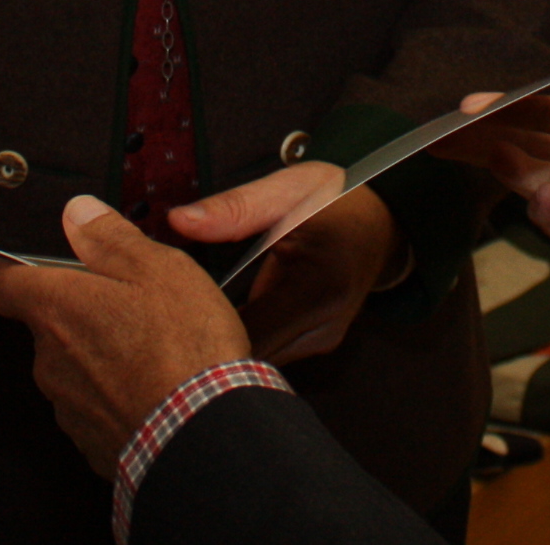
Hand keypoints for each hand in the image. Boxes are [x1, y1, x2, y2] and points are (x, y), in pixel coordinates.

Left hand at [0, 195, 257, 470]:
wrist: (203, 434)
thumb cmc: (183, 347)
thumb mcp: (158, 269)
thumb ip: (110, 238)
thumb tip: (77, 213)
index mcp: (56, 307)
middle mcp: (48, 357)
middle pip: (48, 323)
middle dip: (77, 313)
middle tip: (128, 308)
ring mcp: (66, 403)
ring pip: (73, 364)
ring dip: (100, 354)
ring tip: (155, 352)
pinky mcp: (89, 440)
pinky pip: (94, 403)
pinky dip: (115, 392)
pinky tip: (154, 388)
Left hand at [170, 164, 399, 365]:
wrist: (384, 216)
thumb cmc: (337, 197)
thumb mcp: (287, 190)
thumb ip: (235, 208)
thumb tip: (179, 221)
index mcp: (319, 288)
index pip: (246, 331)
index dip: (201, 325)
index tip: (166, 307)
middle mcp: (325, 326)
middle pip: (248, 354)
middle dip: (206, 336)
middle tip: (165, 313)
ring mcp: (323, 340)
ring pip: (256, 358)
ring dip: (223, 338)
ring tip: (188, 313)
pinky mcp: (317, 343)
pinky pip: (268, 349)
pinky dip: (243, 334)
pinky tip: (220, 313)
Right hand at [435, 12, 549, 290]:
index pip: (545, 115)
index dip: (510, 108)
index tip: (473, 102)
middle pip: (527, 148)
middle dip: (487, 138)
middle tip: (448, 129)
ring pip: (533, 181)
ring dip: (505, 166)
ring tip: (483, 147)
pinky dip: (540, 205)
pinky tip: (532, 184)